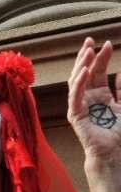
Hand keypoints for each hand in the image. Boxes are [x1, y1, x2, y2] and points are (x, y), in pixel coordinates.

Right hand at [67, 37, 120, 164]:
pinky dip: (78, 82)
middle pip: (85, 73)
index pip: (98, 72)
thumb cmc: (120, 132)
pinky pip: (75, 95)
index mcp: (100, 96)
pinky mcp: (75, 114)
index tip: (108, 44)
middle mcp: (88, 98)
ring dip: (80, 65)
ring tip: (87, 51)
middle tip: (90, 40)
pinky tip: (83, 70)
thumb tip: (120, 72)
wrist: (115, 151)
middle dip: (87, 56)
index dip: (102, 58)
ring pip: (77, 81)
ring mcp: (80, 105)